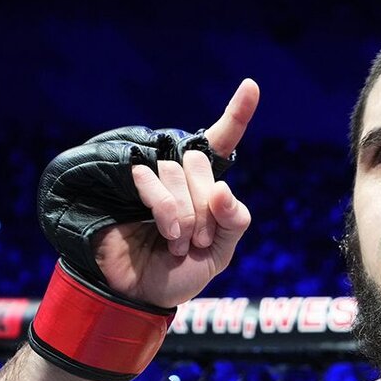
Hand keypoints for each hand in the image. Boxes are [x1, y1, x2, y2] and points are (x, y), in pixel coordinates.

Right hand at [94, 79, 259, 306]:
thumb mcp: (220, 253)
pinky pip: (154, 180)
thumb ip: (234, 221)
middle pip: (202, 163)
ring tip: (178, 242)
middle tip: (198, 239)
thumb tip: (222, 188)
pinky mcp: (128, 185)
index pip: (222, 144)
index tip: (252, 85)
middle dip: (207, 207)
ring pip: (178, 172)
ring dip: (185, 215)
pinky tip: (167, 233)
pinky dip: (166, 210)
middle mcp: (179, 179)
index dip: (236, 114)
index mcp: (206, 190)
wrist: (142, 295)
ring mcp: (154, 181)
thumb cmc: (181, 274)